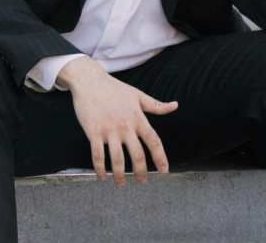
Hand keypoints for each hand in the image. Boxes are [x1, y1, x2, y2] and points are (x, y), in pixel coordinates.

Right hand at [63, 61, 178, 186]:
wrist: (90, 81)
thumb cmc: (115, 89)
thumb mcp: (138, 95)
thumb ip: (156, 105)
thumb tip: (175, 105)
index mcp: (138, 118)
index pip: (154, 141)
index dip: (160, 157)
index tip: (164, 171)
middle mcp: (126, 126)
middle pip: (137, 154)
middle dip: (141, 172)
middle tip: (142, 182)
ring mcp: (109, 130)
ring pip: (117, 159)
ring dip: (119, 174)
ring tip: (121, 183)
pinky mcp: (93, 132)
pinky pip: (97, 155)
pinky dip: (100, 168)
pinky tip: (102, 176)